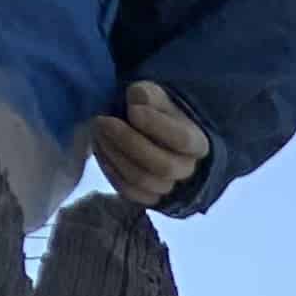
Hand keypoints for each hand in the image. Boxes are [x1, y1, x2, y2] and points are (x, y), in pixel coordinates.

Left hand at [92, 82, 208, 206]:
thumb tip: (137, 102)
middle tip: (102, 121)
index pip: (182, 140)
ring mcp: (169, 188)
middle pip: (162, 166)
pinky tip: (102, 150)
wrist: (152, 135)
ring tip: (98, 133)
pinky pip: (130, 192)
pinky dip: (111, 171)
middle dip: (128, 142)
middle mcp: (187, 170)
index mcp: (197, 143)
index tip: (132, 110)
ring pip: (142, 180)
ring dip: (115, 155)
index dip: (156, 126)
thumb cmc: (155, 112)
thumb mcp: (155, 96)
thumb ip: (148, 96)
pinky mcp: (148, 198)